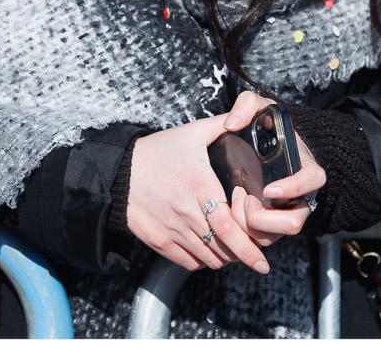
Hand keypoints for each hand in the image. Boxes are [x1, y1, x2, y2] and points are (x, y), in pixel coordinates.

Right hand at [125, 114, 271, 273]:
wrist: (117, 171)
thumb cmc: (156, 152)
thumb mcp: (190, 133)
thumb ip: (221, 125)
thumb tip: (245, 118)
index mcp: (199, 185)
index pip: (229, 225)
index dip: (250, 244)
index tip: (263, 256)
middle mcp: (186, 211)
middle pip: (224, 247)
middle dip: (245, 255)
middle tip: (257, 259)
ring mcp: (172, 229)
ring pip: (209, 258)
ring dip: (226, 258)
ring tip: (233, 250)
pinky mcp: (159, 242)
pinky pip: (190, 262)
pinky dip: (204, 260)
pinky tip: (209, 249)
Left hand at [217, 91, 327, 248]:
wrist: (273, 149)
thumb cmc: (269, 130)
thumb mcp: (262, 109)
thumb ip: (248, 105)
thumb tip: (232, 122)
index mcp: (305, 168)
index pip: (313, 181)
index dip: (294, 188)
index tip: (269, 189)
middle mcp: (301, 195)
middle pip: (294, 221)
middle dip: (266, 219)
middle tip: (245, 202)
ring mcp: (287, 212)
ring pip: (277, 235)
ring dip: (254, 228)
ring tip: (237, 206)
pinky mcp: (272, 224)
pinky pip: (263, 238)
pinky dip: (246, 234)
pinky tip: (232, 215)